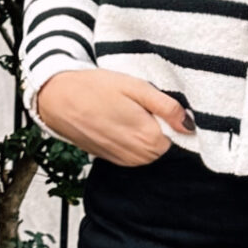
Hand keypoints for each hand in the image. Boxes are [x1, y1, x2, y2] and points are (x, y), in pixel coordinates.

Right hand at [33, 68, 195, 166]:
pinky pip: (135, 153)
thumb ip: (166, 107)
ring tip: (127, 110)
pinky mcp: (112, 160)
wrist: (57, 100)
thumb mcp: (135, 87)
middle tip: (140, 103)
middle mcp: (138, 156)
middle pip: (166, 143)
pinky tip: (119, 120)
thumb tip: (190, 125)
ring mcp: (124, 160)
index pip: (181, 135)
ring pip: (151, 149)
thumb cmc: (95, 88)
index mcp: (149, 138)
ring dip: (146, 132)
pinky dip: (133, 139)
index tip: (159, 104)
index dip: (173, 117)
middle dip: (160, 125)